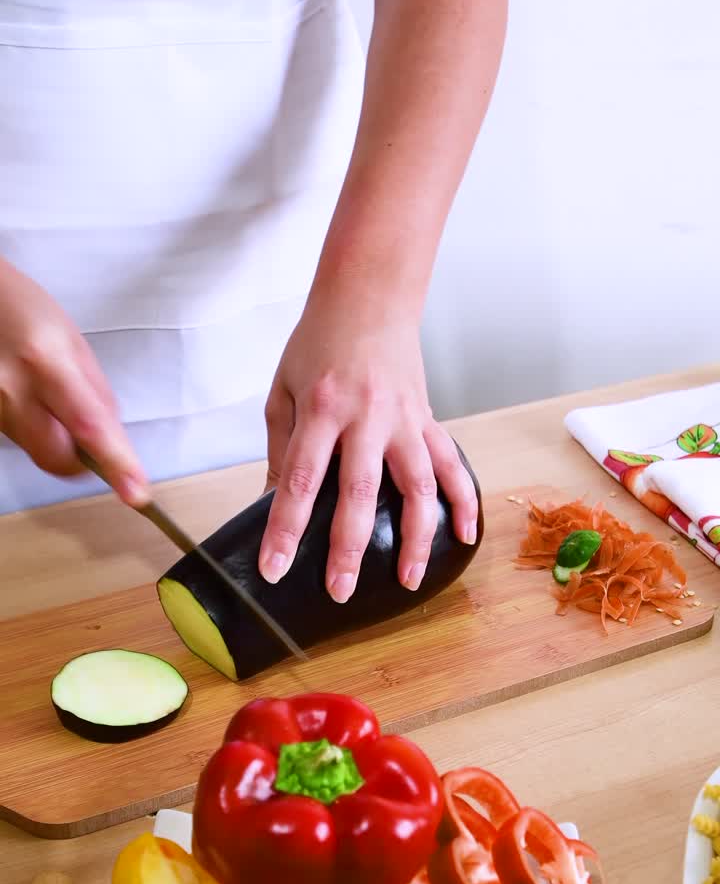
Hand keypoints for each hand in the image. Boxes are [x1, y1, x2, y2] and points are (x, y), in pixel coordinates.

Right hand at [0, 258, 147, 504]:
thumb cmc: (24, 312)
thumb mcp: (73, 343)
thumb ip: (97, 395)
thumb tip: (114, 440)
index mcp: (45, 362)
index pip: (88, 425)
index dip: (115, 462)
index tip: (136, 492)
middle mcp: (12, 390)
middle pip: (58, 458)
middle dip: (80, 458)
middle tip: (88, 434)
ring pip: (39, 452)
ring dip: (55, 439)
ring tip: (50, 398)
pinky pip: (21, 441)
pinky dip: (36, 431)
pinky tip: (32, 400)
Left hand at [259, 297, 477, 601]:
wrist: (369, 293)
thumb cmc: (319, 341)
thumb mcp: (283, 390)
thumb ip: (281, 449)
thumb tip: (274, 504)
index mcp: (321, 409)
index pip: (299, 481)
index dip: (286, 530)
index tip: (276, 569)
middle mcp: (367, 417)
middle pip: (359, 493)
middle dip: (349, 548)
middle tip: (341, 591)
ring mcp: (405, 420)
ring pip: (417, 487)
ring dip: (414, 537)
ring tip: (406, 579)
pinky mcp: (428, 418)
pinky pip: (451, 465)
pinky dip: (461, 501)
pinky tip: (462, 536)